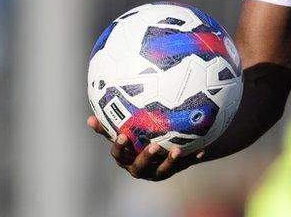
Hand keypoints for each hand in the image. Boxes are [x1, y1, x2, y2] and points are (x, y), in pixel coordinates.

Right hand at [87, 116, 204, 180]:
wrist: (160, 149)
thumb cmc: (135, 140)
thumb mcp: (122, 134)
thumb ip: (108, 128)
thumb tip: (89, 119)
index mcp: (127, 159)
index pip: (119, 155)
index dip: (120, 147)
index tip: (123, 136)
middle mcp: (140, 169)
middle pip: (141, 167)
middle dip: (147, 158)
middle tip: (153, 146)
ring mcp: (157, 172)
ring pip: (163, 170)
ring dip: (170, 161)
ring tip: (177, 150)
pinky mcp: (174, 170)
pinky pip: (184, 165)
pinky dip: (192, 158)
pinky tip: (201, 150)